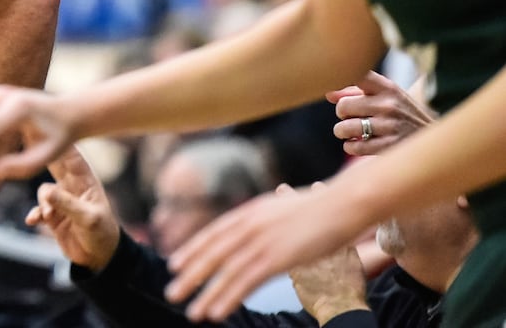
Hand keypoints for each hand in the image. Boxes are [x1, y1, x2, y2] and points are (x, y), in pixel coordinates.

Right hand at [25, 146, 118, 271]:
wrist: (99, 258)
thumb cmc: (102, 234)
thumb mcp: (88, 218)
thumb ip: (66, 204)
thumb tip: (45, 191)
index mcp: (85, 179)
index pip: (69, 154)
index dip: (55, 140)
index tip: (38, 128)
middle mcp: (72, 185)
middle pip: (52, 164)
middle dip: (39, 158)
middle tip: (25, 150)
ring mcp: (62, 199)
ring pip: (43, 190)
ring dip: (43, 203)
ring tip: (49, 216)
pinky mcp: (54, 214)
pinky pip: (38, 208)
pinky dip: (36, 214)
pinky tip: (34, 221)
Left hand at [165, 182, 366, 321]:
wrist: (344, 203)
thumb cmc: (323, 205)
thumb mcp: (287, 205)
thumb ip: (270, 212)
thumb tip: (266, 206)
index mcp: (250, 212)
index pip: (213, 233)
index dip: (193, 250)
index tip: (175, 264)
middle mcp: (249, 224)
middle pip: (211, 253)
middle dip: (189, 275)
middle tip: (171, 292)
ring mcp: (260, 240)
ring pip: (225, 271)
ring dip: (205, 294)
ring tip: (190, 312)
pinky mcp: (276, 257)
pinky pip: (245, 282)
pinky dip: (228, 298)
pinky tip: (216, 312)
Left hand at [326, 71, 433, 156]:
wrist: (434, 137)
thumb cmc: (401, 112)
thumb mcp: (385, 95)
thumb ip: (355, 91)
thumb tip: (328, 94)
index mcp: (387, 87)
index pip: (357, 76)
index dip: (340, 79)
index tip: (336, 86)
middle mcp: (388, 104)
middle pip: (343, 107)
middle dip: (342, 113)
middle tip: (349, 116)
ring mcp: (390, 126)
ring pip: (346, 128)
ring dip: (342, 131)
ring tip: (349, 131)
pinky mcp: (391, 146)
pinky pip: (355, 147)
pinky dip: (350, 146)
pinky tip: (357, 143)